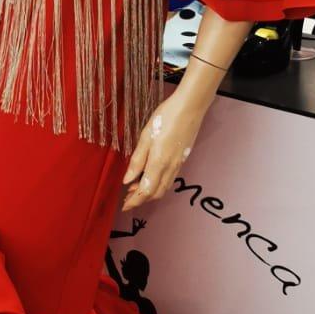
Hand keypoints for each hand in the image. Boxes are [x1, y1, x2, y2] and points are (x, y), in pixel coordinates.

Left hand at [120, 90, 204, 211]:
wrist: (190, 107)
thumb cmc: (166, 117)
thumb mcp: (145, 137)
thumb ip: (137, 160)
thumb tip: (127, 179)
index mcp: (159, 163)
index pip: (145, 192)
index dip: (134, 202)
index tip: (124, 206)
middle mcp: (170, 168)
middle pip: (156, 194)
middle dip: (141, 200)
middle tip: (127, 197)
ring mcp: (178, 164)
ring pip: (164, 188)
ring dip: (150, 193)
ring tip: (135, 187)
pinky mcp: (182, 159)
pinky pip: (169, 179)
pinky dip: (158, 184)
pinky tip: (150, 176)